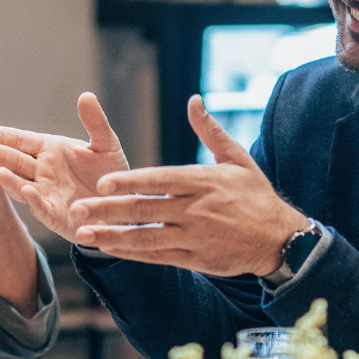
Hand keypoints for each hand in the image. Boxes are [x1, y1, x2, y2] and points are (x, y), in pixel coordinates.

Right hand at [0, 92, 128, 242]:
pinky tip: (27, 192)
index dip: (5, 136)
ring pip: (22, 185)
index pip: (23, 140)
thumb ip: (95, 122)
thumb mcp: (106, 145)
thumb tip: (86, 95)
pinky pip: (42, 208)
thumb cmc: (110, 174)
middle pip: (16, 161)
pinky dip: (34, 201)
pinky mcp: (55, 215)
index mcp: (51, 150)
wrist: (122, 206)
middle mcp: (43, 171)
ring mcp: (46, 194)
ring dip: (10, 181)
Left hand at [67, 95, 306, 274]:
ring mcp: (193, 236)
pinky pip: (157, 256)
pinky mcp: (195, 258)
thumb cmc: (256, 195)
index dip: (130, 182)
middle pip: (144, 209)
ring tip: (84, 234)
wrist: (281, 239)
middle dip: (107, 210)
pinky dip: (131, 253)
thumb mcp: (239, 158)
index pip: (159, 180)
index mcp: (202, 181)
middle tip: (77, 209)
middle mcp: (195, 210)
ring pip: (146, 237)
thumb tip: (194, 100)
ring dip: (112, 236)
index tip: (103, 182)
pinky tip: (108, 248)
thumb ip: (210, 131)